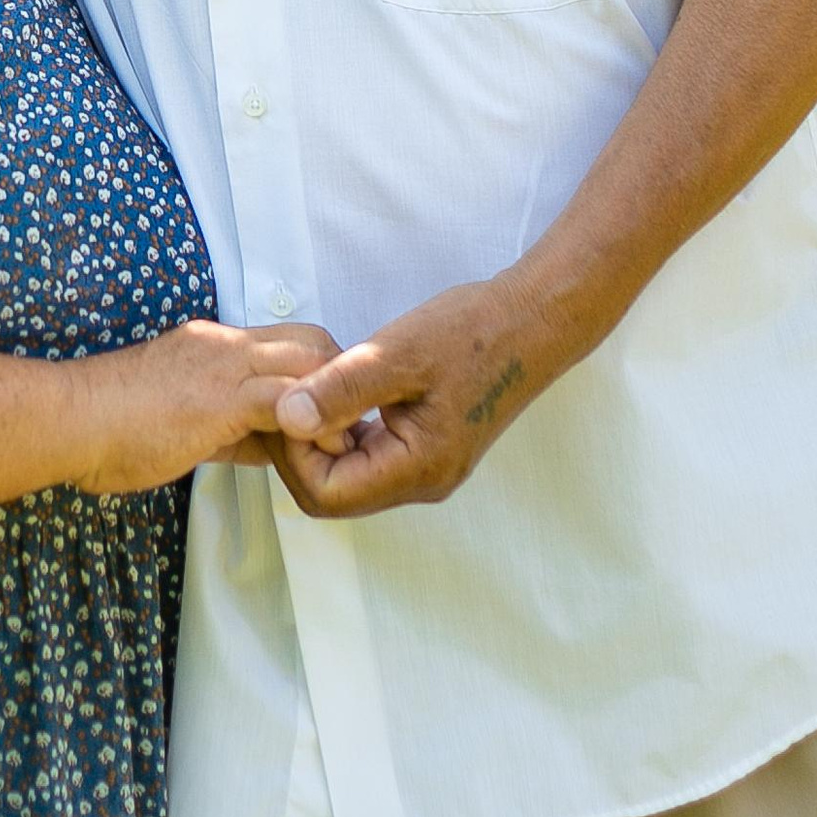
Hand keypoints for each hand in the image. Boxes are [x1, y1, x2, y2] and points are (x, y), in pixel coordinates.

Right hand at [65, 319, 340, 497]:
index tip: (326, 418)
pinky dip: (313, 423)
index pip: (287, 342)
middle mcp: (225, 343)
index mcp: (212, 345)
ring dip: (335, 401)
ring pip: (309, 359)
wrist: (70, 420)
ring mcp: (225, 365)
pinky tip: (316, 453)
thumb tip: (270, 445)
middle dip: (338, 380)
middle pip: (311, 339)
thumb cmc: (110, 427)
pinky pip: (288, 398)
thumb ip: (230, 427)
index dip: (316, 376)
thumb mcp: (181, 421)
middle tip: (344, 430)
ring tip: (340, 445)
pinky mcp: (222, 397)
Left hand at [270, 276, 576, 519]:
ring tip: (314, 386)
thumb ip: (340, 388)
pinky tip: (343, 389)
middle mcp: (423, 481)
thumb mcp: (398, 353)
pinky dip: (345, 428)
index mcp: (417, 469)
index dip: (293, 454)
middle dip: (302, 448)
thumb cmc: (472, 332)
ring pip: (351, 473)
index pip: (326, 494)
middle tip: (291, 392)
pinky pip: (371, 454)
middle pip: (335, 491)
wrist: (532, 321)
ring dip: (323, 436)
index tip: (283, 402)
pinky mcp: (429, 446)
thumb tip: (284, 417)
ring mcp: (428, 467)